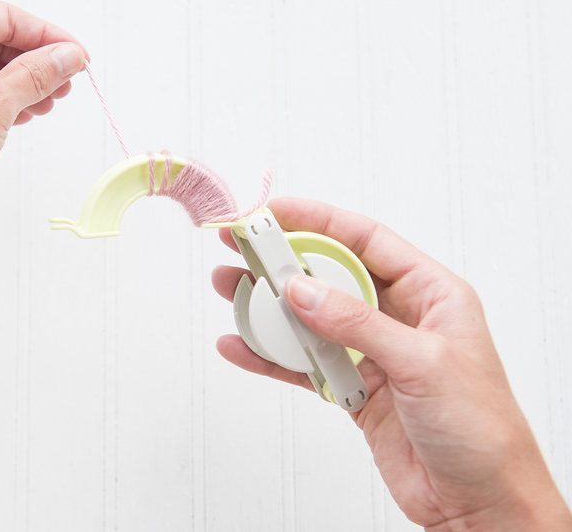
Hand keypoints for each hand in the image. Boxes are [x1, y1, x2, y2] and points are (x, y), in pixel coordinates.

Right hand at [212, 198, 571, 529]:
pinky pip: (303, 364)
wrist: (479, 500)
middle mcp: (399, 317)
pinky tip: (241, 346)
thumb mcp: (422, 363)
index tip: (275, 212)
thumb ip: (357, 323)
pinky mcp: (353, 389)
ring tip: (230, 290)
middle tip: (240, 248)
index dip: (319, 220)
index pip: (366, 240)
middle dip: (282, 261)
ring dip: (268, 308)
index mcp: (431, 294)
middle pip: (329, 275)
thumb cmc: (481, 429)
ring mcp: (373, 353)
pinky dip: (270, 357)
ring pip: (309, 319)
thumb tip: (303, 290)